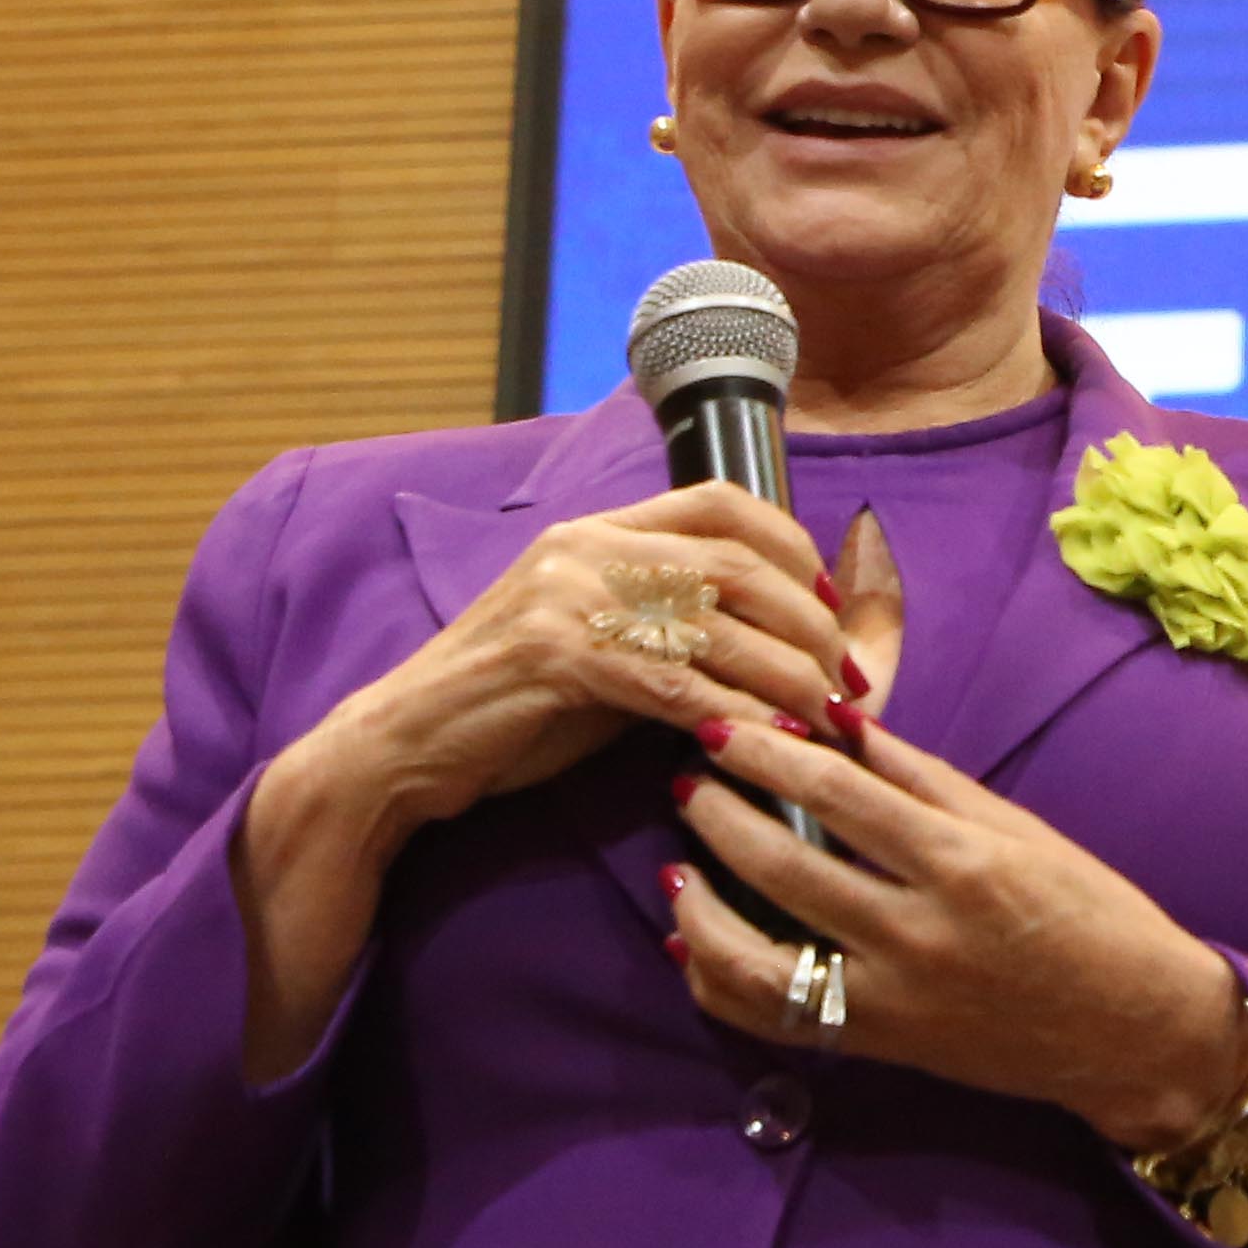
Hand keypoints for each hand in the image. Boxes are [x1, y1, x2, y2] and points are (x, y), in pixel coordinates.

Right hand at [294, 482, 856, 846]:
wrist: (399, 745)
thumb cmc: (512, 705)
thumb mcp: (601, 643)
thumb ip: (673, 627)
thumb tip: (779, 641)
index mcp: (599, 529)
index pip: (724, 502)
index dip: (793, 548)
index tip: (831, 604)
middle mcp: (587, 547)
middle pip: (738, 564)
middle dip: (810, 624)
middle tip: (847, 678)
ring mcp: (568, 596)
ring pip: (719, 627)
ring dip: (789, 679)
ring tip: (828, 719)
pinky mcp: (556, 656)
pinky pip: (677, 686)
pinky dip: (735, 717)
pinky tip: (768, 744)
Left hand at [667, 711, 1247, 1154]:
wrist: (1135, 1032)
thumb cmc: (1093, 914)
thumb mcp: (1021, 830)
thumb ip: (925, 779)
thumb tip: (842, 723)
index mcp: (962, 863)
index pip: (838, 794)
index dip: (769, 754)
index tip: (725, 727)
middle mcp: (918, 933)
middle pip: (784, 866)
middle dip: (720, 815)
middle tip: (689, 778)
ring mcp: (891, 998)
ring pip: (757, 956)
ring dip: (702, 904)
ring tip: (679, 862)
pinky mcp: (878, 1046)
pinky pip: (772, 1019)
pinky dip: (721, 981)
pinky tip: (695, 941)